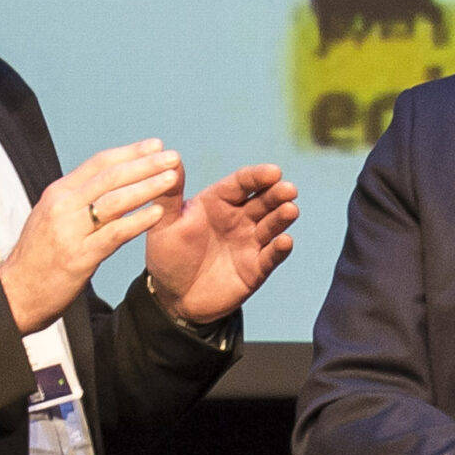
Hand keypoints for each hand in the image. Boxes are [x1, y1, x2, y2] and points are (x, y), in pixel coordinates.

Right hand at [0, 141, 182, 333]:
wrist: (16, 293)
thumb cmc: (39, 257)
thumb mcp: (53, 218)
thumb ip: (78, 200)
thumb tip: (109, 182)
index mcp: (58, 194)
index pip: (98, 163)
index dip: (130, 152)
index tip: (156, 144)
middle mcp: (62, 207)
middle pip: (110, 177)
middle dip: (144, 164)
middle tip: (172, 156)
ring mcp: (70, 231)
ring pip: (114, 201)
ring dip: (147, 187)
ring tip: (172, 178)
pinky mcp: (79, 257)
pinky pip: (114, 234)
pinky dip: (138, 221)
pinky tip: (158, 213)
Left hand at [144, 163, 300, 324]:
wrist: (173, 297)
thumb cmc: (167, 256)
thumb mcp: (163, 223)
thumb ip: (169, 194)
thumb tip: (172, 157)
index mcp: (218, 201)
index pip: (242, 183)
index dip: (258, 176)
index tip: (273, 171)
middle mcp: (239, 218)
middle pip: (264, 201)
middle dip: (278, 194)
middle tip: (289, 189)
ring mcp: (250, 242)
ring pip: (272, 225)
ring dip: (283, 217)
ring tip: (290, 210)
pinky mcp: (256, 267)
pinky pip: (272, 256)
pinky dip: (280, 248)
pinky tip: (285, 241)